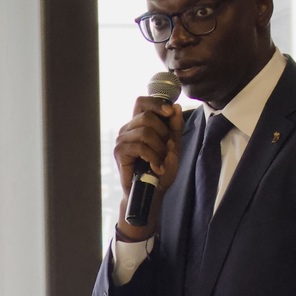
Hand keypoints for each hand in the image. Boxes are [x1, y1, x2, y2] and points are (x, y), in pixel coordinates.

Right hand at [113, 95, 182, 239]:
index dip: (156, 103)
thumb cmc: (160, 171)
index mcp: (139, 124)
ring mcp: (122, 139)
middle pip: (147, 116)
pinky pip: (140, 146)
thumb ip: (175, 128)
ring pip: (145, 131)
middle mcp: (128, 129)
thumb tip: (176, 107)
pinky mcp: (119, 152)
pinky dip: (153, 157)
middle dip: (163, 133)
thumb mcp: (173, 147)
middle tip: (166, 150)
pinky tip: (156, 167)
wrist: (151, 193)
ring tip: (161, 162)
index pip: (142, 102)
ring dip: (158, 148)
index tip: (170, 112)